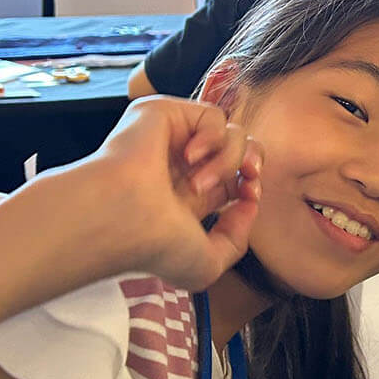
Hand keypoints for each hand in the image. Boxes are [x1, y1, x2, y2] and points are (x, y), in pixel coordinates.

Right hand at [76, 96, 262, 289]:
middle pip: (239, 149)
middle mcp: (179, 167)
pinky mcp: (164, 114)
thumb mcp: (207, 264)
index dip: (250, 184)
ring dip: (226, 160)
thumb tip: (247, 205)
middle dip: (253, 161)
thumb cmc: (155, 246)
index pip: (234, 180)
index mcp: (187, 197)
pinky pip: (213, 115)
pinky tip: (189, 155)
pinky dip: (212, 137)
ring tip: (199, 181)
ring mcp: (172, 140)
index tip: (249, 197)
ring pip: (231, 132)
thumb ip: (236, 241)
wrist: (126, 218)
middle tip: (248, 176)